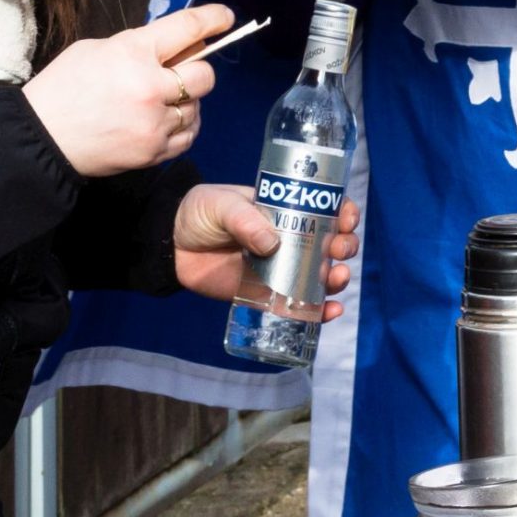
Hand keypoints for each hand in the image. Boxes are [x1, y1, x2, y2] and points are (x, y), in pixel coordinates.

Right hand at [23, 4, 230, 177]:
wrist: (43, 136)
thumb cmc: (62, 87)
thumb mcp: (94, 49)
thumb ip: (137, 47)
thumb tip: (173, 50)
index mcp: (133, 52)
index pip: (187, 28)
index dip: (213, 19)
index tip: (226, 17)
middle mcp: (150, 86)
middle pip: (205, 75)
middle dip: (198, 70)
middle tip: (182, 71)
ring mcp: (155, 122)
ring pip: (197, 107)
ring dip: (185, 101)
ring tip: (160, 101)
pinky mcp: (155, 151)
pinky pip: (187, 135)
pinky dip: (181, 126)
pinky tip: (163, 120)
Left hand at [172, 183, 359, 318]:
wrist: (170, 245)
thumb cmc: (197, 214)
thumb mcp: (218, 204)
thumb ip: (242, 219)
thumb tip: (271, 243)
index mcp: (281, 210)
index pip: (321, 208)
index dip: (342, 212)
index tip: (346, 218)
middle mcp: (288, 240)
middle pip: (330, 243)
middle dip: (344, 245)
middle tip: (339, 248)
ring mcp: (280, 269)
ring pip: (320, 276)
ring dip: (337, 278)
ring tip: (336, 277)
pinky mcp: (267, 295)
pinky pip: (299, 306)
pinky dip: (319, 311)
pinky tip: (330, 312)